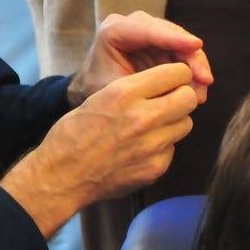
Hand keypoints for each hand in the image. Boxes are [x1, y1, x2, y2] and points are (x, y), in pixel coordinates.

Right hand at [1, 62, 198, 236]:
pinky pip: (172, 149)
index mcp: (125, 93)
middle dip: (181, 97)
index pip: (176, 73)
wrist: (61, 176)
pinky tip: (140, 149)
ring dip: (173, 122)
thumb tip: (167, 84)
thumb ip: (135, 89)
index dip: (176, 75)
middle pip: (188, 98)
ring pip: (185, 124)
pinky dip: (162, 147)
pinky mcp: (155, 168)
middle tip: (168, 102)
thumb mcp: (100, 96)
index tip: (172, 80)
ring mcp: (151, 145)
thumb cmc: (74, 133)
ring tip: (151, 127)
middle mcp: (143, 117)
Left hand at [68, 10, 213, 105]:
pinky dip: (192, 70)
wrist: (93, 85)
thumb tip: (176, 92)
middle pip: (170, 33)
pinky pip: (182, 52)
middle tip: (205, 80)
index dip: (173, 38)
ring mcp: (149, 31)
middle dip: (191, 56)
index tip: (197, 45)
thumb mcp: (112, 88)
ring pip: (181, 43)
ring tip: (201, 93)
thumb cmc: (98, 86)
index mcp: (114, 30)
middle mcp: (133, 24)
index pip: (147, 30)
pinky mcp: (161, 42)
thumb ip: (140, 86)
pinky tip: (198, 89)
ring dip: (195, 66)